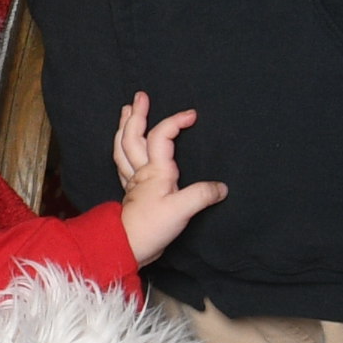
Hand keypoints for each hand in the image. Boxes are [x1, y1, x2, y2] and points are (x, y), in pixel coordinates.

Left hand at [110, 92, 224, 266]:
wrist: (129, 246)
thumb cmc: (152, 227)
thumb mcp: (182, 210)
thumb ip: (202, 195)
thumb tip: (221, 187)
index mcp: (156, 171)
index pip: (162, 136)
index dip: (175, 121)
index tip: (191, 114)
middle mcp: (142, 171)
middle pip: (134, 136)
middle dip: (138, 114)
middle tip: (141, 96)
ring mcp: (134, 180)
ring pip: (124, 147)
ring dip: (125, 127)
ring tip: (126, 111)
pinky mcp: (132, 191)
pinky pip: (122, 163)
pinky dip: (122, 149)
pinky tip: (123, 146)